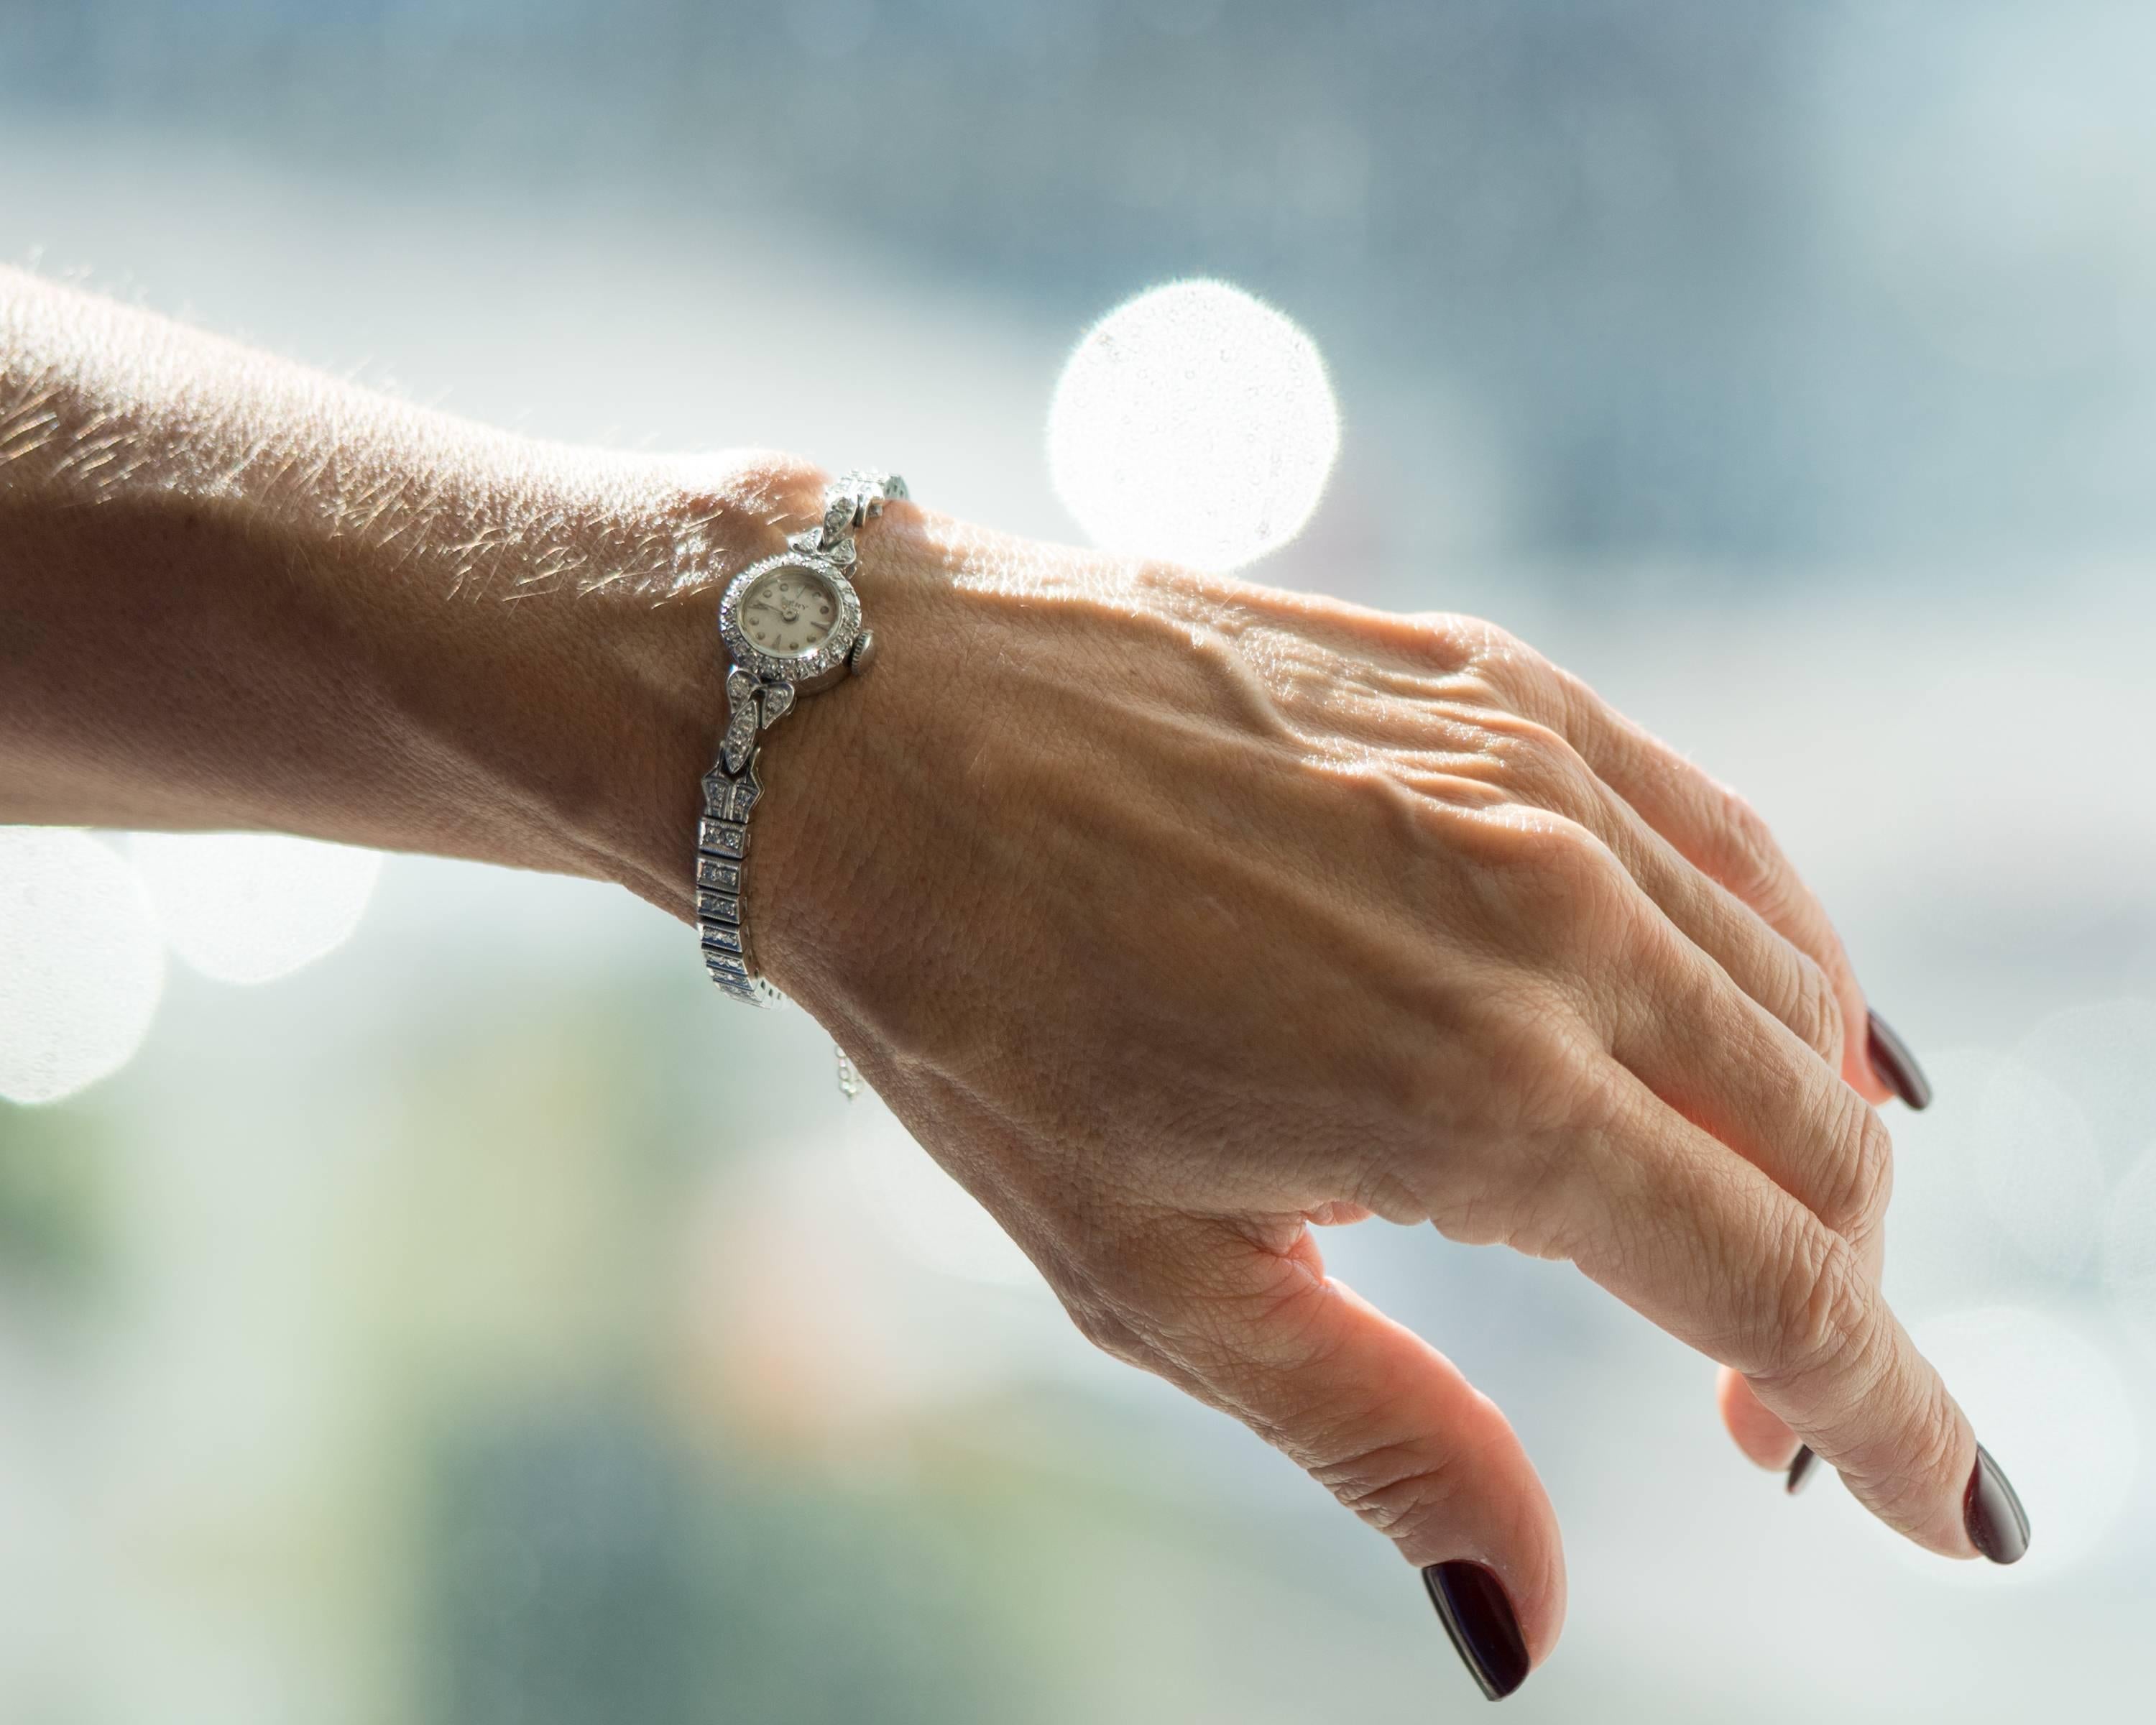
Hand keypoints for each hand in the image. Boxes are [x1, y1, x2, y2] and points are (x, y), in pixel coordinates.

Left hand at [724, 498, 2008, 1690]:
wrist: (873, 727)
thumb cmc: (975, 1008)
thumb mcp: (1155, 1274)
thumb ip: (1374, 1438)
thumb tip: (1517, 1621)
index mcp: (1472, 1091)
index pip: (1777, 1284)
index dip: (1890, 1417)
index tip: (1950, 1511)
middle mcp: (1549, 917)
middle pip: (1819, 1142)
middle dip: (1841, 1299)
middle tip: (1759, 1400)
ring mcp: (1537, 775)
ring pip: (1795, 987)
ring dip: (1819, 1134)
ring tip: (1749, 1230)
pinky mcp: (1503, 683)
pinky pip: (1723, 838)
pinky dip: (1779, 957)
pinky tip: (1751, 1022)